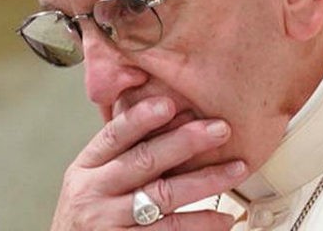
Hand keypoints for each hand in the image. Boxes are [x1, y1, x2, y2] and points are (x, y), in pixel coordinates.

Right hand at [49, 96, 247, 229]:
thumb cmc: (91, 213)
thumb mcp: (95, 178)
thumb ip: (124, 151)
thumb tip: (175, 114)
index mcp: (87, 168)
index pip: (114, 135)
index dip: (142, 119)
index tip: (170, 104)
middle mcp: (93, 193)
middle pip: (144, 161)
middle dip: (186, 142)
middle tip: (219, 129)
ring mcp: (109, 224)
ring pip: (163, 197)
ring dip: (205, 181)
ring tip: (235, 170)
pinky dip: (200, 224)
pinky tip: (222, 217)